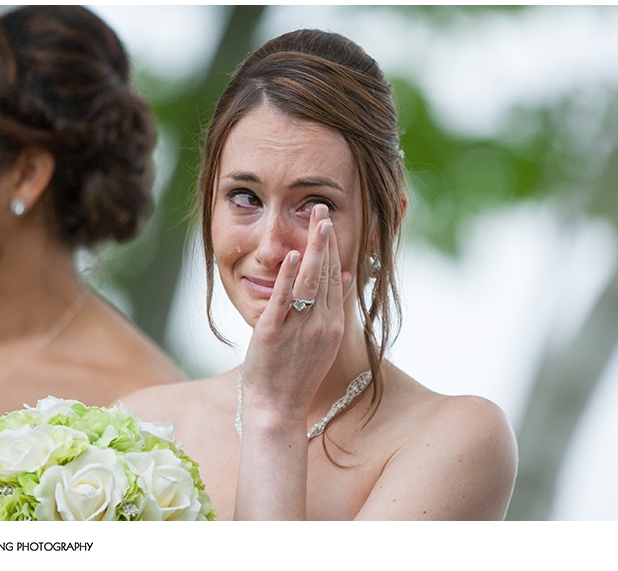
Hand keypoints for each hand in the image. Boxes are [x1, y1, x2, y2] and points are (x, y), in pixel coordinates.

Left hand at [241, 204, 349, 423]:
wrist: (277, 409)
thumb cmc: (294, 377)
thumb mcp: (320, 343)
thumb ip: (330, 310)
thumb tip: (343, 278)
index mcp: (332, 326)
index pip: (337, 279)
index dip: (334, 249)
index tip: (330, 225)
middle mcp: (321, 324)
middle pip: (327, 273)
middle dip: (325, 239)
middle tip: (322, 209)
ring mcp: (299, 328)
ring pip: (310, 281)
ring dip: (314, 248)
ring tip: (315, 219)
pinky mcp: (274, 332)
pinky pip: (284, 300)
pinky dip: (289, 276)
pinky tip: (294, 255)